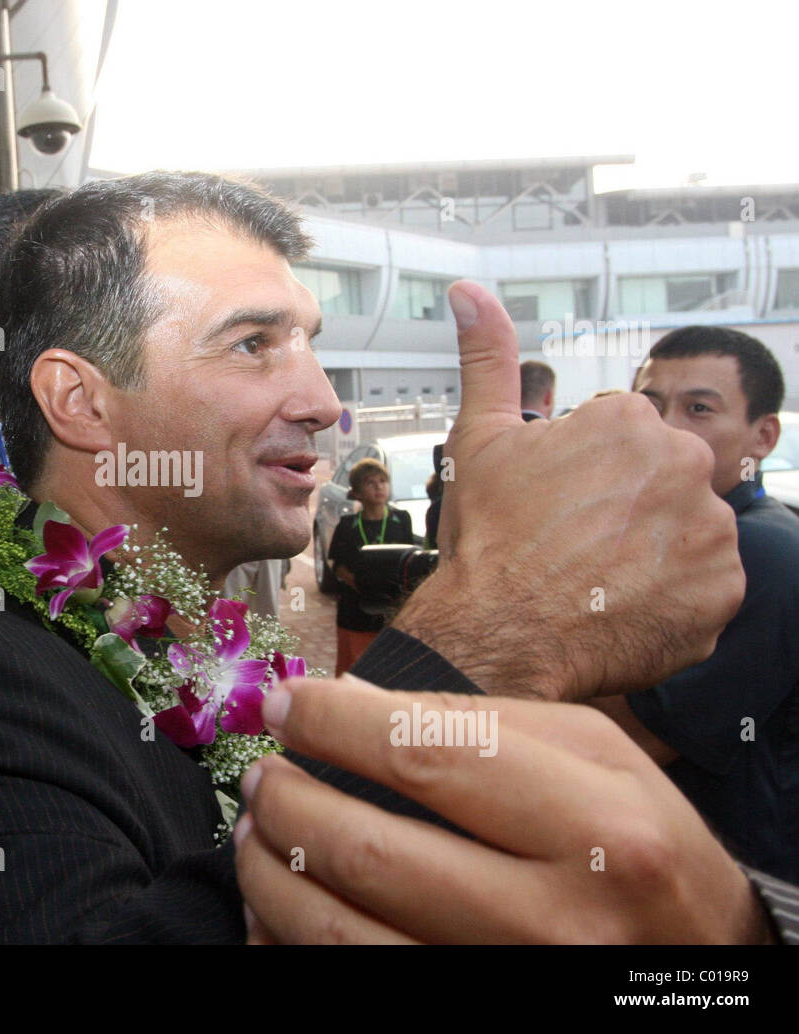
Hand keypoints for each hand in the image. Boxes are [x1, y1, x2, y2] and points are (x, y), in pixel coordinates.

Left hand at [234, 675, 772, 943]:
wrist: (700, 968)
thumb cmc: (643, 850)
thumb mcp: (599, 759)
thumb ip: (481, 721)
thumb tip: (349, 701)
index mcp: (599, 831)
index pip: (428, 757)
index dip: (334, 724)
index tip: (285, 707)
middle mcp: (555, 922)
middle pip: (370, 853)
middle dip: (288, 802)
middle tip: (262, 774)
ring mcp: (506, 985)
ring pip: (340, 935)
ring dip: (270, 875)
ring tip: (256, 831)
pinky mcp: (466, 1020)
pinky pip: (344, 985)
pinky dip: (286, 941)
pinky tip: (276, 903)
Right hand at [392, 280, 743, 700]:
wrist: (498, 631)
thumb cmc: (488, 538)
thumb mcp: (479, 438)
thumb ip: (487, 358)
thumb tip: (469, 292)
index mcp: (629, 423)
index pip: (622, 446)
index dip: (583, 480)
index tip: (555, 509)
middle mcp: (682, 464)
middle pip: (660, 485)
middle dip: (626, 511)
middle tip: (572, 546)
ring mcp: (708, 530)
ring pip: (685, 534)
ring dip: (653, 554)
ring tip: (596, 579)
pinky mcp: (723, 591)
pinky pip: (704, 588)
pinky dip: (671, 600)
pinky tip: (621, 605)